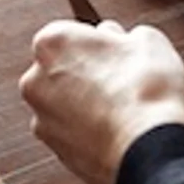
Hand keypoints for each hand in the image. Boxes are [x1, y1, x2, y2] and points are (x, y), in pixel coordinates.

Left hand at [20, 20, 183, 183]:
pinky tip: (117, 130)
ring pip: (66, 104)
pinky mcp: (55, 150)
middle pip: (63, 69)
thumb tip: (119, 41)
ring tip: (123, 109)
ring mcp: (42, 118)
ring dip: (88, 104)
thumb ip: (122, 35)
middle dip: (89, 74)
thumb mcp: (147, 39)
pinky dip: (89, 131)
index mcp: (51, 42)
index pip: (73, 34)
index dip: (101, 43)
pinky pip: (72, 133)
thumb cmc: (146, 90)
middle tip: (123, 81)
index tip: (119, 53)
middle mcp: (36, 79)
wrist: (147, 147)